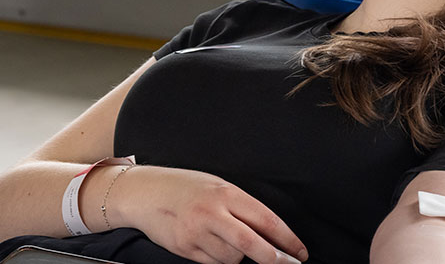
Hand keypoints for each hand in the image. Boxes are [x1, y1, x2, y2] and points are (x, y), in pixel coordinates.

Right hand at [109, 166, 308, 263]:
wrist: (144, 192)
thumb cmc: (186, 187)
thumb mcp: (218, 187)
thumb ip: (242, 208)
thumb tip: (271, 236)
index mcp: (226, 193)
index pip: (265, 220)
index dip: (287, 239)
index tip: (300, 252)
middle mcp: (211, 213)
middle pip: (252, 244)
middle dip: (274, 259)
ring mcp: (196, 233)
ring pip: (232, 258)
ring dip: (240, 257)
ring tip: (228, 240)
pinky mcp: (184, 249)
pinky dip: (220, 259)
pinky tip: (214, 245)